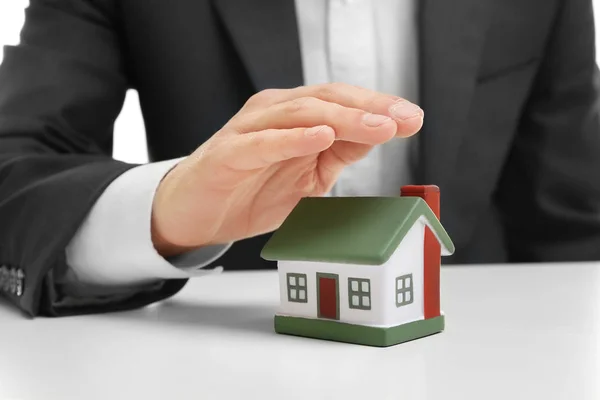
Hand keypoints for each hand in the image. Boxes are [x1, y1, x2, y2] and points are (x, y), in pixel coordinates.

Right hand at [151, 83, 423, 255]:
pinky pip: (263, 142)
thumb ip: (340, 153)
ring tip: (376, 126)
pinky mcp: (229, 152)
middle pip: (327, 99)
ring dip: (342, 118)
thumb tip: (381, 134)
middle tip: (403, 119)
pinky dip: (292, 138)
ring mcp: (250, 130)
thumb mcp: (309, 175)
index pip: (343, 102)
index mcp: (297, 116)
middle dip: (370, 108)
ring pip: (301, 113)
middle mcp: (275, 114)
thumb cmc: (251, 189)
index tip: (413, 118)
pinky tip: (320, 136)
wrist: (198, 213)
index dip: (379, 107)